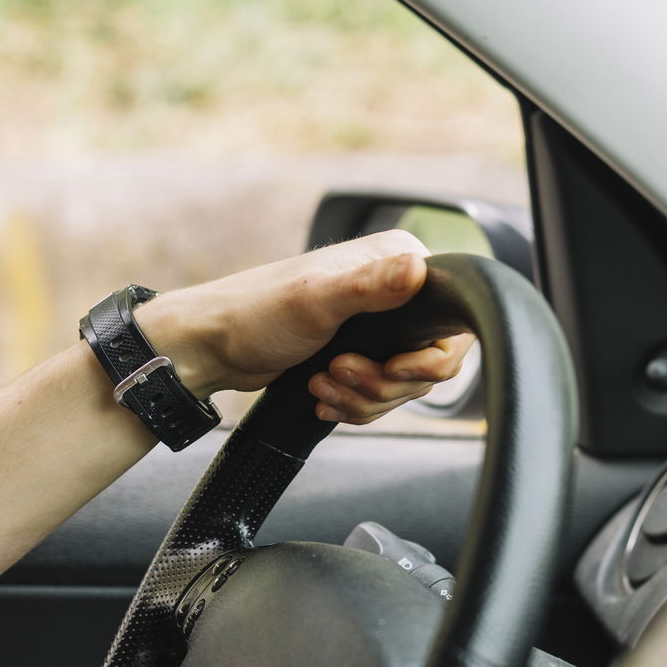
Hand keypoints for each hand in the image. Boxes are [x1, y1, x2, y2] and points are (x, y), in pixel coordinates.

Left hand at [136, 231, 476, 424]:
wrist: (213, 347)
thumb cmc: (255, 314)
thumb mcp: (316, 299)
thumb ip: (370, 286)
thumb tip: (418, 267)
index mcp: (397, 261)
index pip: (452, 323)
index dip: (427, 359)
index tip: (392, 368)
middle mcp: (395, 289)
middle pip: (430, 363)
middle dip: (384, 384)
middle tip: (339, 373)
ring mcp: (379, 325)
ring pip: (403, 386)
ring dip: (363, 397)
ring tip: (321, 384)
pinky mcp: (361, 354)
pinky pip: (380, 395)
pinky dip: (353, 404)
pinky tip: (321, 396)